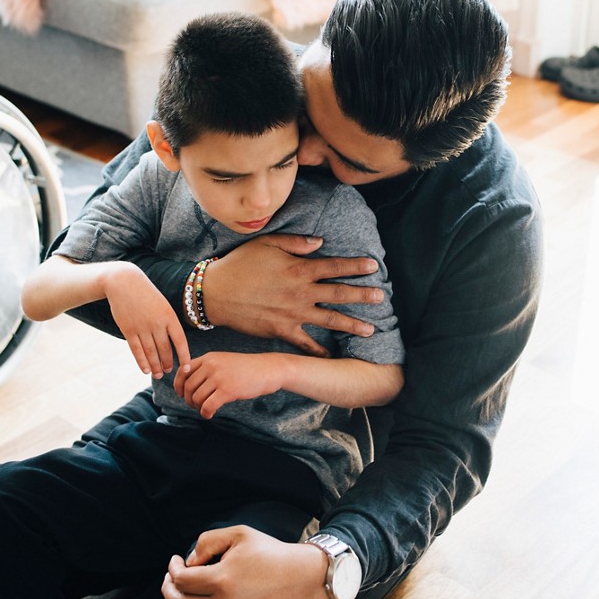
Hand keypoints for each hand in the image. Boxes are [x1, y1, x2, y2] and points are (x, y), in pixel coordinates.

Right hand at [102, 264, 189, 375]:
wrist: (124, 282)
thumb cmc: (146, 294)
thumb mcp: (163, 305)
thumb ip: (168, 322)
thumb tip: (173, 342)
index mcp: (169, 316)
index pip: (180, 341)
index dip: (184, 356)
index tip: (187, 368)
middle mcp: (157, 323)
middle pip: (165, 349)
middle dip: (168, 363)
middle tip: (169, 371)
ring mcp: (142, 327)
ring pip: (151, 352)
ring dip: (156, 366)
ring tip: (158, 374)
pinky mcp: (128, 330)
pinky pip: (137, 350)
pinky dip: (142, 362)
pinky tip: (146, 370)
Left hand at [162, 525, 330, 598]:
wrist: (305, 579)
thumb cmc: (272, 553)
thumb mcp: (239, 534)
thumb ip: (207, 542)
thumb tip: (188, 563)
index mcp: (222, 580)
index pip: (180, 581)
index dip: (172, 569)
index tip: (176, 562)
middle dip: (169, 590)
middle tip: (172, 580)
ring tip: (182, 598)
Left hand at [172, 352, 280, 417]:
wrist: (267, 369)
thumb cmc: (246, 368)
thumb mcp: (224, 361)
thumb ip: (207, 368)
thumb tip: (188, 385)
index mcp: (209, 358)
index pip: (183, 371)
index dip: (178, 385)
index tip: (181, 395)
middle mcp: (211, 366)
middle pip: (188, 387)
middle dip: (189, 400)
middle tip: (196, 406)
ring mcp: (219, 378)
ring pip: (196, 398)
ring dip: (198, 408)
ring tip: (205, 410)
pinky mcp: (227, 391)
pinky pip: (207, 406)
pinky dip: (205, 413)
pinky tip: (210, 415)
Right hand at [201, 234, 381, 355]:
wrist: (215, 294)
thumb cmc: (240, 264)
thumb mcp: (267, 244)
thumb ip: (296, 243)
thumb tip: (320, 242)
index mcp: (299, 270)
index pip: (335, 266)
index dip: (356, 266)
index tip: (374, 266)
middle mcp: (301, 293)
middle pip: (339, 294)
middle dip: (363, 295)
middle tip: (382, 297)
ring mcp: (293, 314)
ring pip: (330, 320)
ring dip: (352, 325)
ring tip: (371, 330)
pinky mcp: (282, 330)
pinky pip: (305, 344)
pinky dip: (319, 352)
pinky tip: (332, 357)